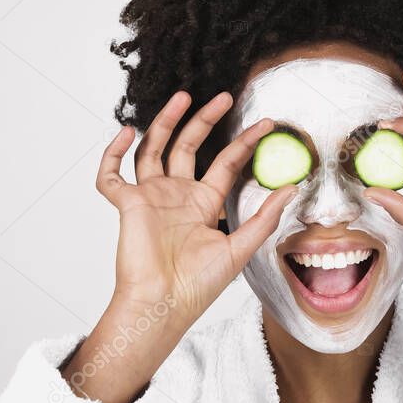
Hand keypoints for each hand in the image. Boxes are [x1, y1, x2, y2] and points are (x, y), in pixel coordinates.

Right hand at [98, 90, 296, 323]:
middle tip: (224, 97)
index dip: (245, 143)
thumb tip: (292, 187)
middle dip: (204, 120)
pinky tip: (128, 132)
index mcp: (203, 204)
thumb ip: (264, 217)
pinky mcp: (127, 205)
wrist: (164, 305)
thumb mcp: (240, 248)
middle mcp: (176, 196)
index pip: (226, 163)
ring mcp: (150, 198)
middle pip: (188, 147)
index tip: (266, 124)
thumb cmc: (198, 286)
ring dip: (165, 123)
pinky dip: (113, 153)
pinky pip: (110, 175)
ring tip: (182, 98)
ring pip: (153, 150)